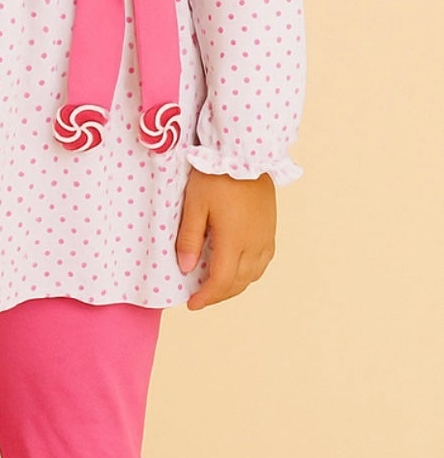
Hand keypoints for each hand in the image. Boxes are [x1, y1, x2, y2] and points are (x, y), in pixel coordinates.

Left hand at [176, 171, 276, 310]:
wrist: (245, 153)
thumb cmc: (216, 176)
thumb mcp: (194, 205)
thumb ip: (190, 238)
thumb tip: (187, 269)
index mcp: (233, 241)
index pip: (220, 282)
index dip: (206, 297)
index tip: (192, 304)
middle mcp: (254, 244)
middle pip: (238, 283)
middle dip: (218, 294)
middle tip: (200, 297)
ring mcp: (266, 237)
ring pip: (253, 275)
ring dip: (234, 285)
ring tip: (216, 285)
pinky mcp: (271, 229)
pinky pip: (263, 262)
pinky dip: (248, 272)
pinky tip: (236, 267)